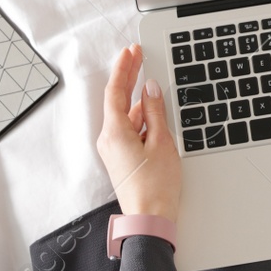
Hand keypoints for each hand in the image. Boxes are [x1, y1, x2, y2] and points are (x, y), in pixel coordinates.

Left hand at [95, 45, 180, 221]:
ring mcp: (113, 149)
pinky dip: (139, 116)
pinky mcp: (121, 157)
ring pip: (125, 115)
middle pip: (117, 100)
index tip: (130, 52)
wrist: (149, 218)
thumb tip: (150, 89)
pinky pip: (128, 128)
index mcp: (115, 132)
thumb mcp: (161, 142)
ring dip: (136, 98)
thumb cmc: (156, 186)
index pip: (115, 91)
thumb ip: (155, 111)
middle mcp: (109, 139)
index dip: (124, 68)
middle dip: (128, 76)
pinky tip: (152, 111)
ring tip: (150, 81)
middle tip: (137, 55)